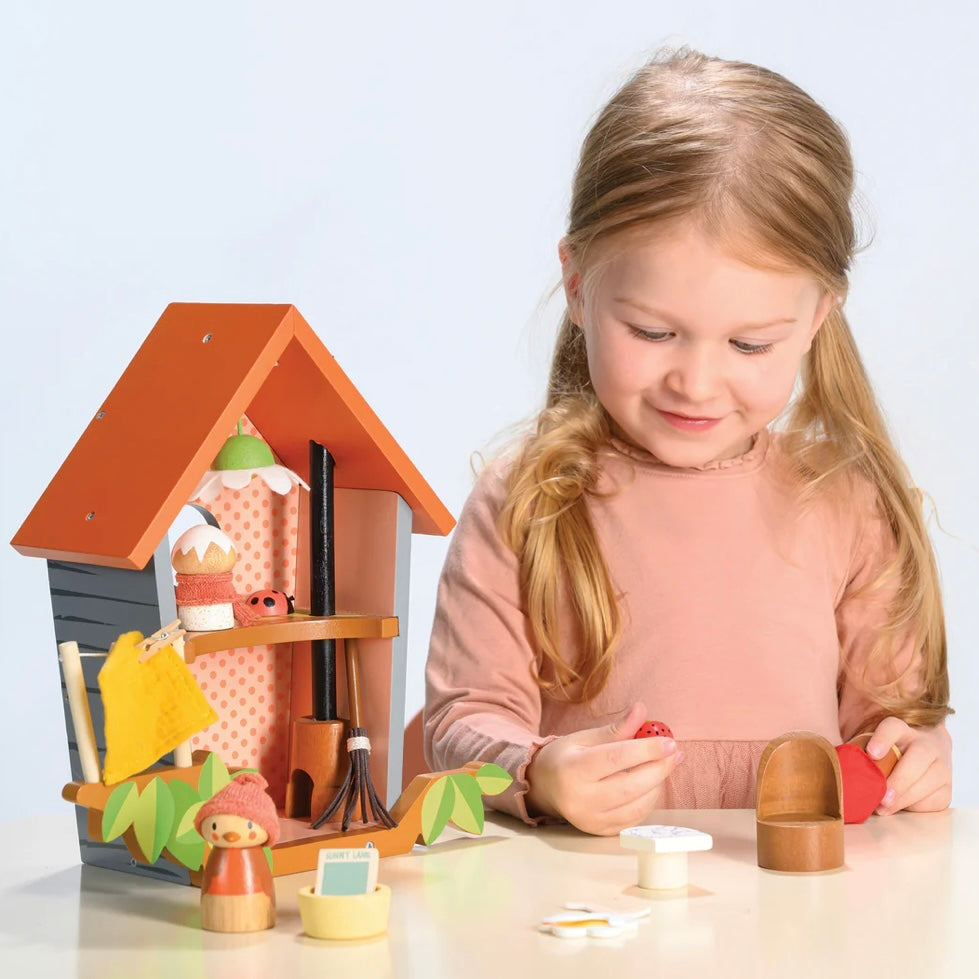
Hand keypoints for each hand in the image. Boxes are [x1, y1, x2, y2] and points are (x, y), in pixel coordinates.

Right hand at [525, 702, 682, 834]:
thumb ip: (616, 729)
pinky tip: (652, 784)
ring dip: (657, 784)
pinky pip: (634, 818)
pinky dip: (648, 800)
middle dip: (658, 768)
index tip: (669, 742)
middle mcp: (580, 799)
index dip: (646, 750)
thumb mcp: (585, 738)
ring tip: (665, 765)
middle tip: (675, 753)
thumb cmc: (566, 757)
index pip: (616, 759)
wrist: (543, 787)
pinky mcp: (600, 831)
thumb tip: (642, 711)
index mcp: (572, 770)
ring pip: (636, 805)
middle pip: (630, 785)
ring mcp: (590, 820)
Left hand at [866, 718, 951, 814]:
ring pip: (929, 780)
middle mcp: (926, 744)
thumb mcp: (874, 746)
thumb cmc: (888, 754)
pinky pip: (935, 799)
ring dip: (905, 797)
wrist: (926, 756)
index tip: (871, 753)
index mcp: (902, 729)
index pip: (893, 727)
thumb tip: (834, 765)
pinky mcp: (946, 789)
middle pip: (917, 757)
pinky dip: (917, 806)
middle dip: (899, 779)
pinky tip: (901, 809)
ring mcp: (941, 766)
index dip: (883, 739)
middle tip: (882, 796)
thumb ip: (857, 752)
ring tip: (884, 808)